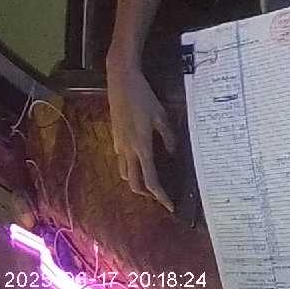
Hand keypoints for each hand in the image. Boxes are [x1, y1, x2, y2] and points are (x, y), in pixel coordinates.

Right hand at [106, 65, 176, 211]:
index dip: (160, 195)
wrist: (121, 83)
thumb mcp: (161, 116)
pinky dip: (131, 168)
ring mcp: (119, 145)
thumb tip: (173, 153)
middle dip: (148, 194)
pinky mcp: (115, 138)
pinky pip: (122, 161)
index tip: (170, 205)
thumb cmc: (144, 97)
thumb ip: (168, 136)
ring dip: (137, 182)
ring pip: (125, 173)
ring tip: (153, 183)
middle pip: (135, 183)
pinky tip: (141, 163)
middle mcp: (127, 150)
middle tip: (162, 196)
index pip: (151, 179)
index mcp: (141, 147)